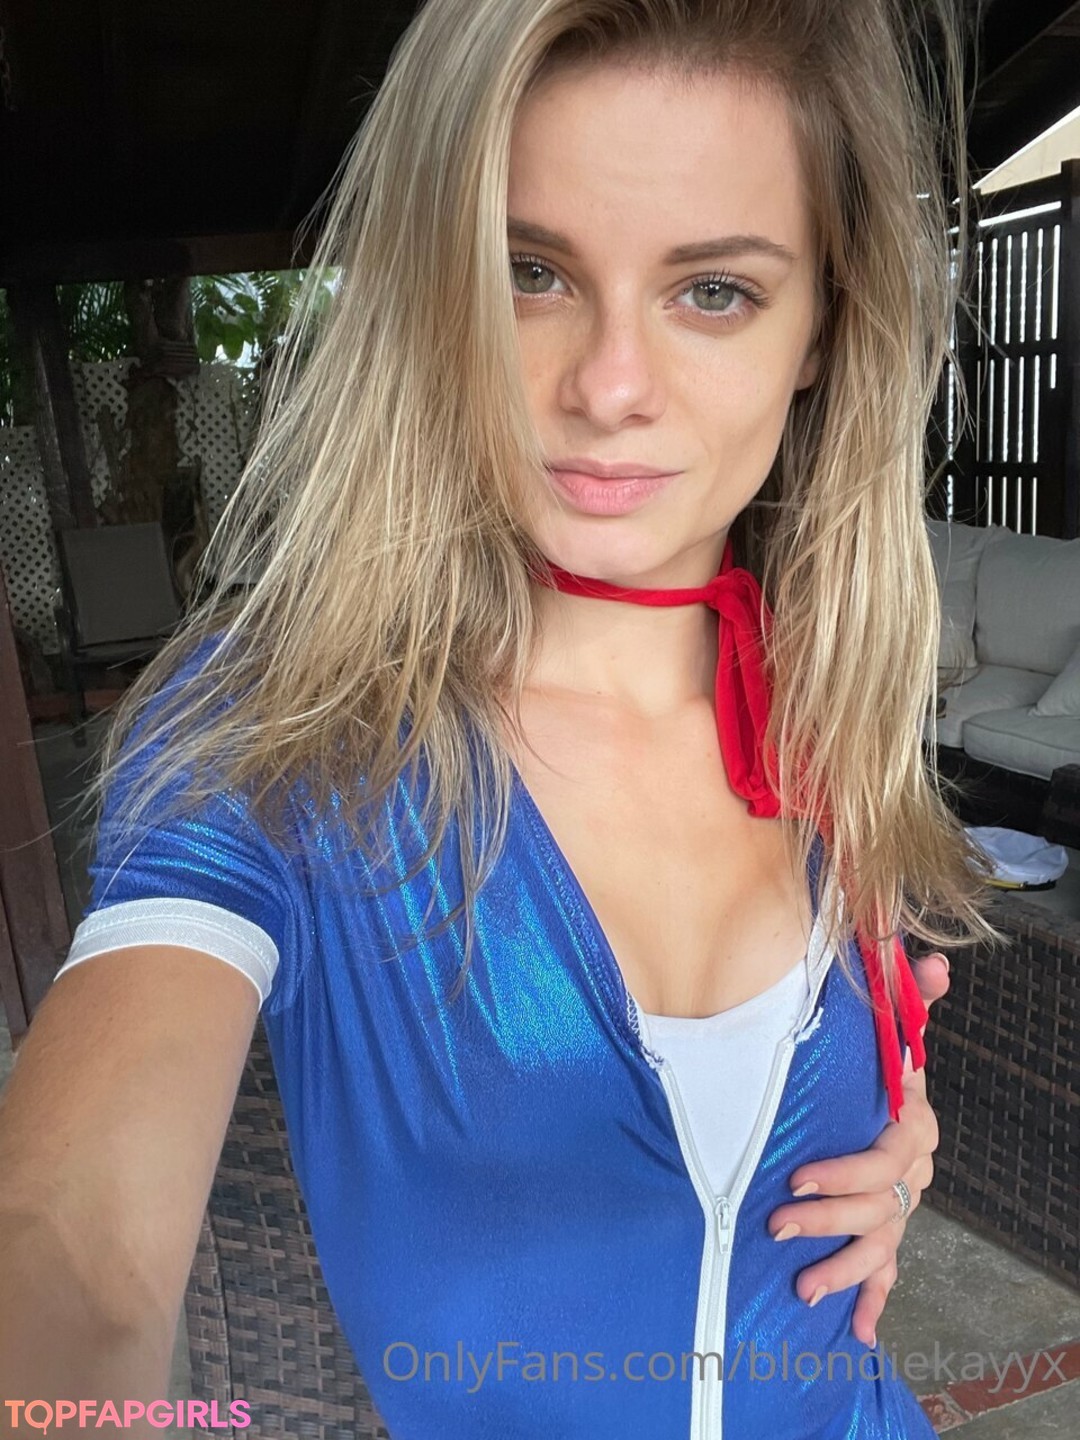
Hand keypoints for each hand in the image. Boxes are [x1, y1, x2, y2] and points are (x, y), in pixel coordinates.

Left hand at [767, 951, 949, 1346]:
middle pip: (879, 1207)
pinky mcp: (888, 1227)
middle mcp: (914, 1169)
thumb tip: (933, 960)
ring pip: (883, 1244)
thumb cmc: (873, 1057)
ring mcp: (903, 1202)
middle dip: (828, 1220)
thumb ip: (906, 995)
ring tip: (802, 1287)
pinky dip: (873, 1299)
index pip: (886, 1159)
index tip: (796, 1177)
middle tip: (778, 1225)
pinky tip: (858, 1330)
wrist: (878, 1086)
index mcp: (911, 1125)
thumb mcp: (887, 1024)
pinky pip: (888, 1270)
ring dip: (845, 1270)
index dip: (844, 1172)